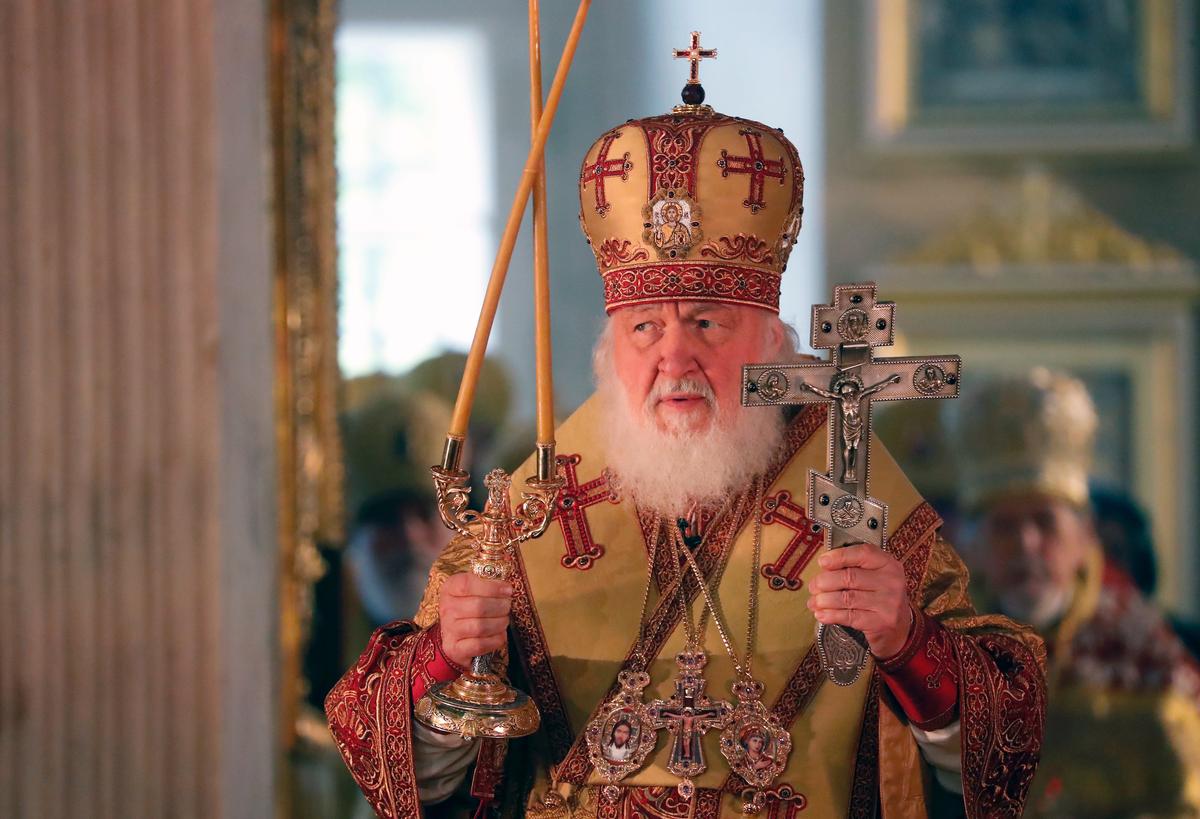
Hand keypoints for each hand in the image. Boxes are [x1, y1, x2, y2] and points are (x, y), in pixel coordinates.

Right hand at [438, 572, 513, 668]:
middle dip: (500, 606)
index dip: (491, 587)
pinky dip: (495, 640)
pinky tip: (499, 634)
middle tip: (507, 607)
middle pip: (478, 606)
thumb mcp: (473, 590)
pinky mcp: (454, 649)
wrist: (455, 635)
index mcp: (450, 589)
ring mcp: (449, 630)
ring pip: (480, 626)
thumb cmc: (468, 608)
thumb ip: (487, 585)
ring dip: (499, 623)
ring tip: (504, 620)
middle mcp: (446, 609)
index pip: (467, 584)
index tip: (507, 590)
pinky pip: (480, 645)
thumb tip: (506, 589)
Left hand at [805, 543, 912, 659]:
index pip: (863, 553)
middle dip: (825, 581)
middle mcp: (892, 582)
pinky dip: (831, 615)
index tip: (822, 562)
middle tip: (814, 586)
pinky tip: (821, 614)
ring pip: (847, 598)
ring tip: (814, 602)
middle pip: (850, 577)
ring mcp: (888, 603)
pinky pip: (849, 616)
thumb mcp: (874, 577)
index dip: (839, 556)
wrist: (901, 629)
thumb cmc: (880, 598)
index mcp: (889, 564)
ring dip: (824, 600)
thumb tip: (824, 566)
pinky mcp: (881, 623)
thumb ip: (854, 567)